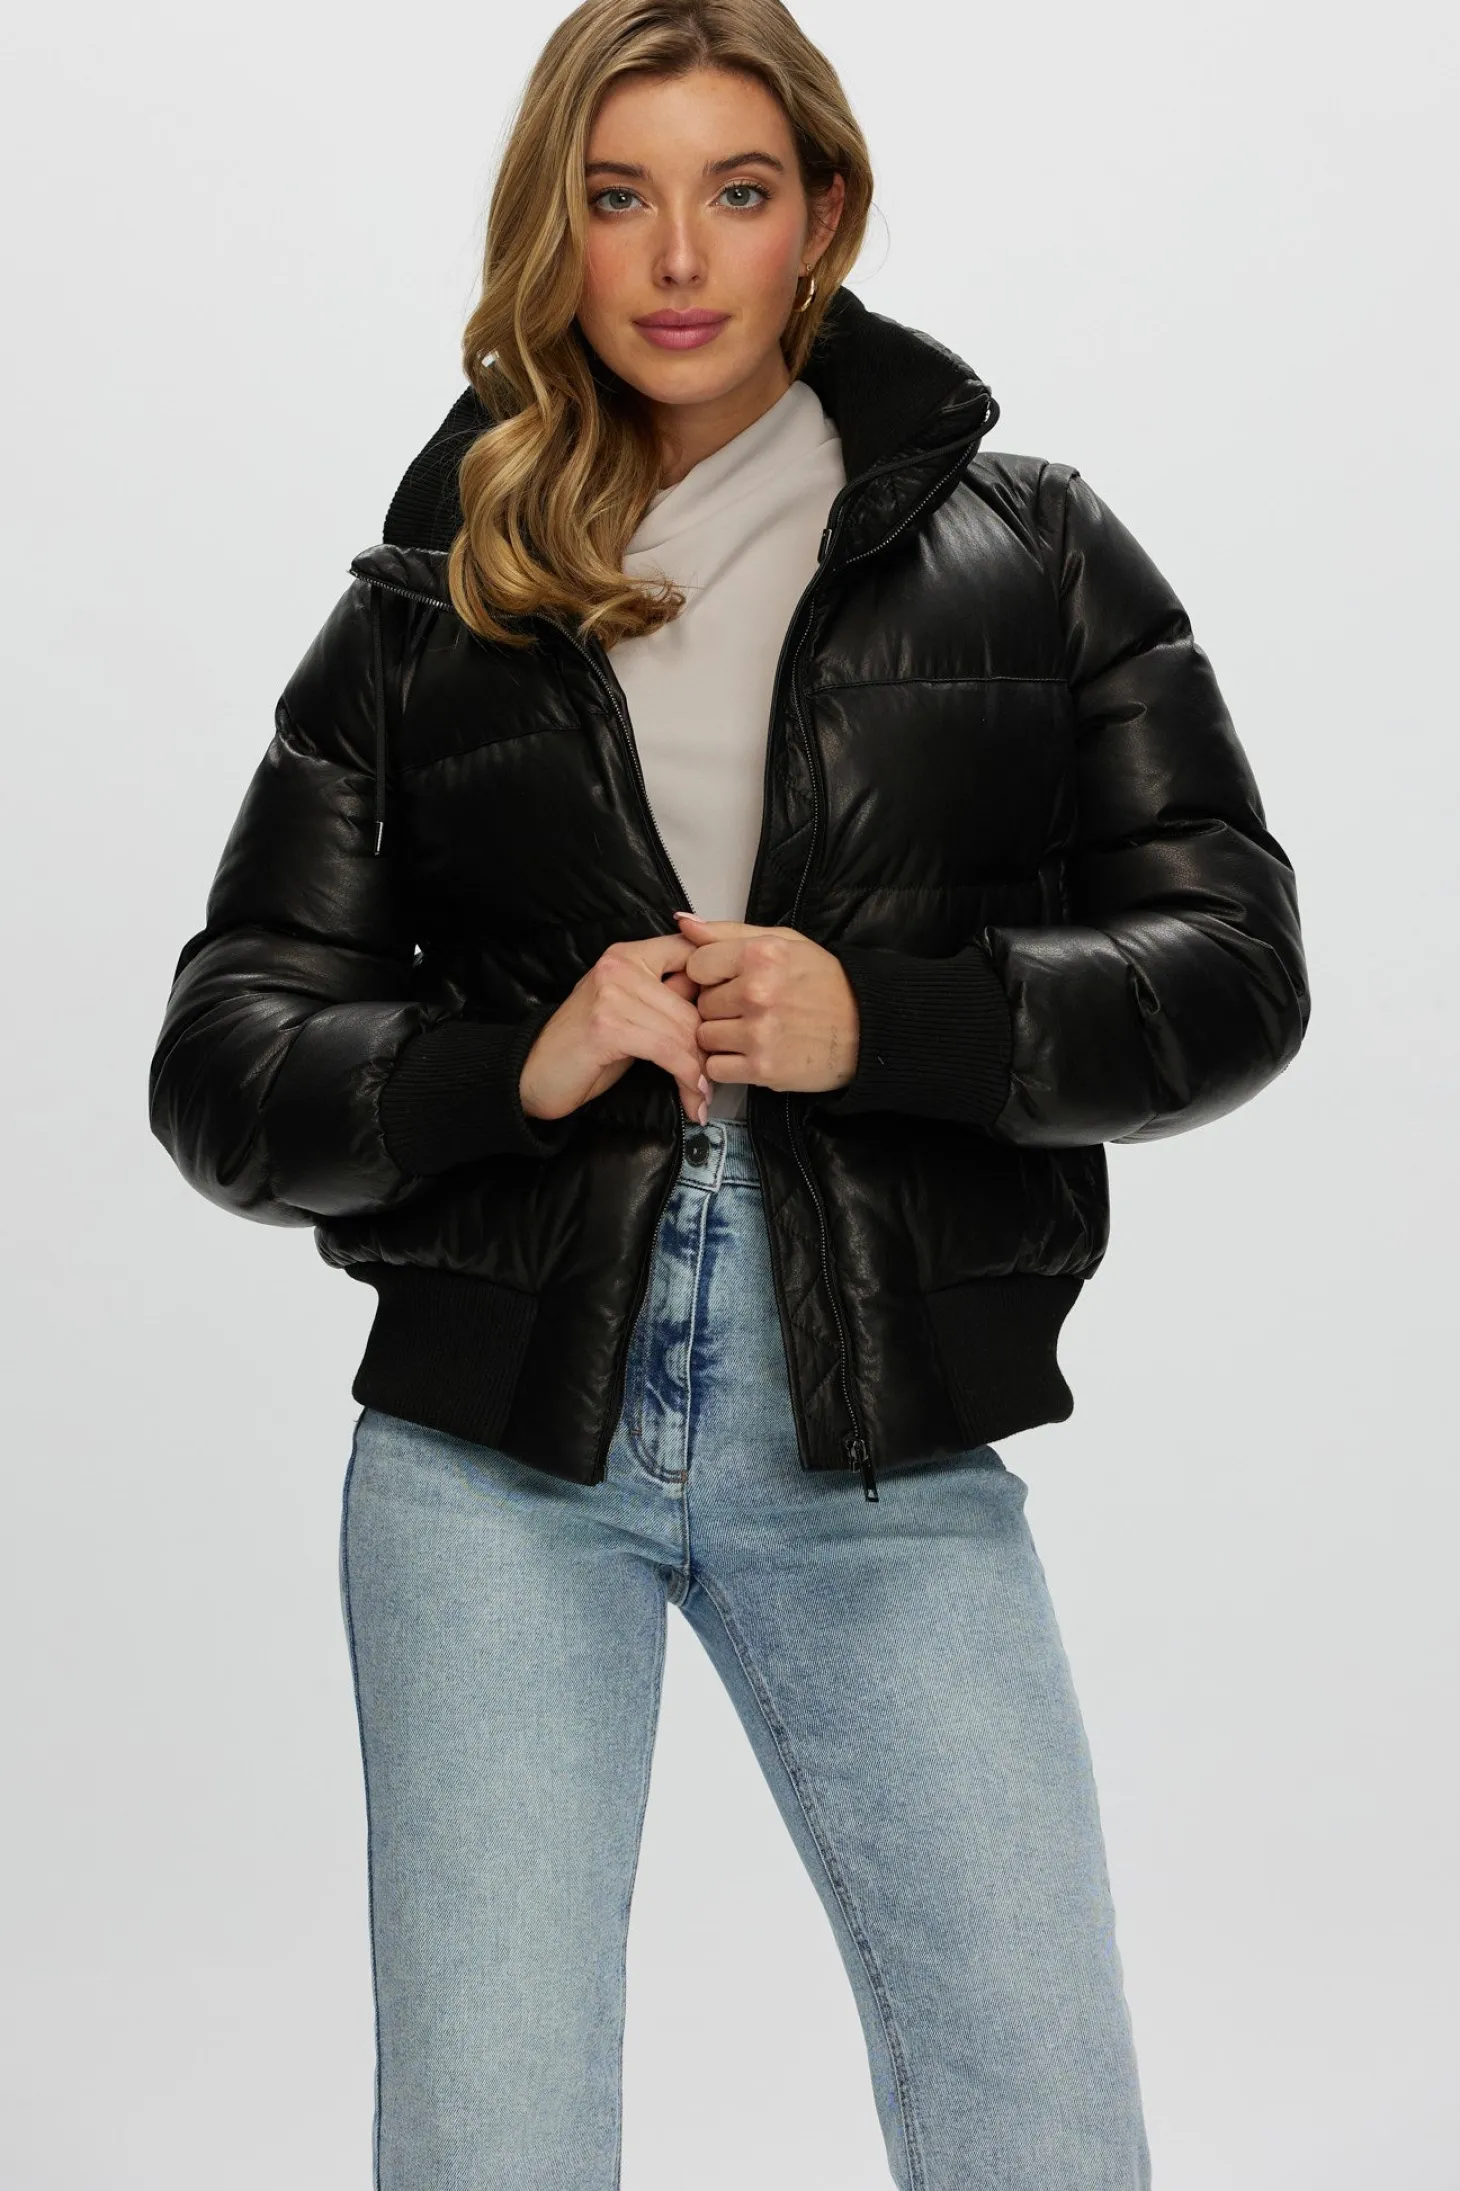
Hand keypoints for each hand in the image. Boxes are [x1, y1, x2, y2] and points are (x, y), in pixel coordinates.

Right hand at [519, 932, 712, 1124]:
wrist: (532, 1074)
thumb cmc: (585, 1050)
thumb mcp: (631, 1014)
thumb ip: (668, 1002)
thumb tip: (724, 1013)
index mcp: (629, 954)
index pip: (694, 954)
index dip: (722, 987)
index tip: (735, 1026)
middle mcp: (621, 964)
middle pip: (694, 1002)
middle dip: (709, 1048)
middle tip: (715, 1082)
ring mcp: (613, 992)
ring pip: (684, 1030)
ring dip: (699, 1072)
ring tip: (702, 1096)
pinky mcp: (608, 1025)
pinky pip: (667, 1050)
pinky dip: (685, 1078)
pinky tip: (691, 1098)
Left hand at [670, 913, 859, 1095]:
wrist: (867, 1029)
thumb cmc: (825, 983)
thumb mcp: (784, 942)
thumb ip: (728, 932)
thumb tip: (682, 922)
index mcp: (761, 955)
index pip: (697, 965)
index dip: (710, 974)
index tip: (730, 980)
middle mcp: (758, 992)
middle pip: (700, 1003)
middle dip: (718, 1006)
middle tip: (748, 1008)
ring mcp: (759, 1033)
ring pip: (704, 1037)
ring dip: (721, 1037)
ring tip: (750, 1030)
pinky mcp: (762, 1069)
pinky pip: (716, 1068)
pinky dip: (728, 1064)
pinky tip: (750, 1052)